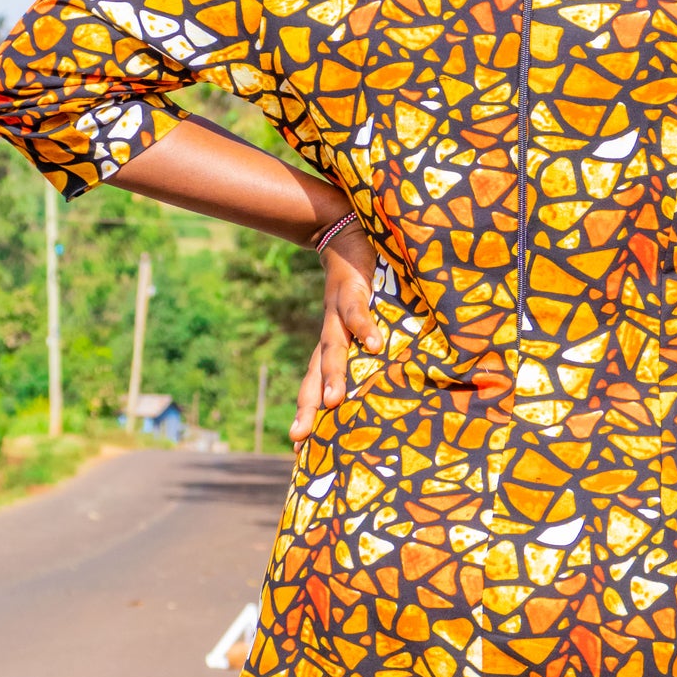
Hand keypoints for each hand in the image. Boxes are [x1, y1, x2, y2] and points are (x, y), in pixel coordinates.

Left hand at [290, 221, 383, 442]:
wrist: (344, 227)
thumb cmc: (358, 279)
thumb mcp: (357, 316)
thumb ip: (365, 343)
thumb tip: (380, 372)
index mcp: (330, 341)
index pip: (312, 383)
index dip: (305, 413)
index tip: (295, 449)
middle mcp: (329, 330)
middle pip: (313, 373)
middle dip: (307, 405)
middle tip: (299, 437)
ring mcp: (337, 311)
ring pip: (333, 347)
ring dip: (332, 374)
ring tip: (334, 402)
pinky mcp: (353, 289)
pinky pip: (358, 311)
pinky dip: (365, 328)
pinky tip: (374, 347)